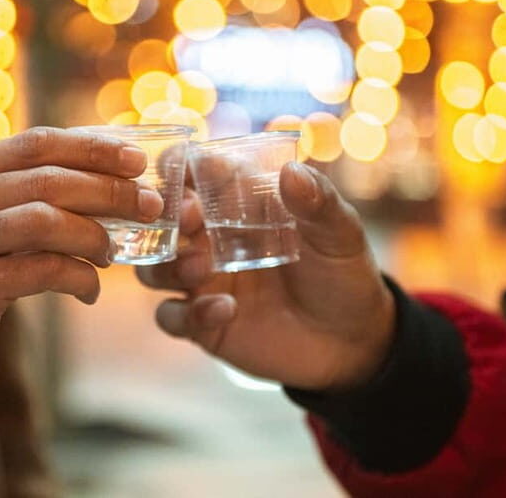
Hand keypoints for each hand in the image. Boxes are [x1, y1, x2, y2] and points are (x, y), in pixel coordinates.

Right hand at [0, 127, 163, 384]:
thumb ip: (30, 192)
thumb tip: (112, 180)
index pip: (38, 143)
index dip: (94, 148)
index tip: (138, 160)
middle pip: (49, 180)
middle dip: (110, 192)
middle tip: (149, 207)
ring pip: (45, 221)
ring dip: (94, 236)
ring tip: (112, 253)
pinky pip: (41, 271)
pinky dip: (78, 278)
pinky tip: (90, 290)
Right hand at [137, 162, 394, 390]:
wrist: (352, 340)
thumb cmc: (342, 273)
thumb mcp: (339, 233)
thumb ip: (318, 202)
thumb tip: (291, 171)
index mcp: (236, 206)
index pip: (193, 174)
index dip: (179, 165)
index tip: (180, 164)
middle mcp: (210, 239)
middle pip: (162, 221)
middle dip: (165, 216)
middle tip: (191, 219)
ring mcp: (203, 283)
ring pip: (154, 268)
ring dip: (169, 265)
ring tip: (202, 268)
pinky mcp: (203, 324)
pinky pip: (173, 317)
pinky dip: (189, 314)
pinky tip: (226, 310)